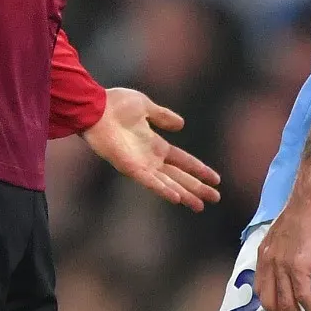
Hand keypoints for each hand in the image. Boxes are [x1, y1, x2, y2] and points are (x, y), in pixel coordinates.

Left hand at [82, 88, 220, 210]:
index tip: (215, 179)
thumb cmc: (115, 105)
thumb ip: (163, 116)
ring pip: (168, 183)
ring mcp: (140, 165)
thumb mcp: (145, 106)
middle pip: (179, 176)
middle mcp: (150, 158)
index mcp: (154, 144)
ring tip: (200, 206)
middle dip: (197, 187)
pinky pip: (150, 182)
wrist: (94, 107)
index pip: (182, 160)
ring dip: (185, 194)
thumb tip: (181, 124)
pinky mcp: (130, 168)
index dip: (199, 169)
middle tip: (215, 199)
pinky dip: (164, 189)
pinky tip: (177, 198)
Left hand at [256, 198, 310, 310]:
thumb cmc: (300, 214)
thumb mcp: (280, 235)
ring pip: (286, 302)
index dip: (271, 310)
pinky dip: (309, 309)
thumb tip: (285, 269)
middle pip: (270, 302)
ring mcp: (282, 264)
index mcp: (262, 256)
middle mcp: (268, 263)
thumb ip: (278, 253)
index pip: (261, 291)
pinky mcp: (299, 265)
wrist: (310, 200)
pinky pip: (302, 294)